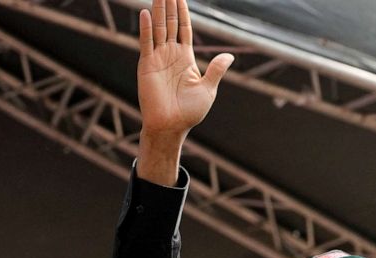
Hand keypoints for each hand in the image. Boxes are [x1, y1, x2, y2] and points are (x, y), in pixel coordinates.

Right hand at [138, 0, 231, 136]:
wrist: (171, 126)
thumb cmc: (189, 112)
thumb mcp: (208, 89)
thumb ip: (216, 70)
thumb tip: (229, 55)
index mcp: (185, 58)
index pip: (183, 28)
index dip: (182, 12)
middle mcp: (170, 54)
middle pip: (169, 23)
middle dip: (169, 5)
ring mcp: (158, 58)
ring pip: (158, 28)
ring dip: (158, 10)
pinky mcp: (147, 65)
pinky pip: (146, 43)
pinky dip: (146, 28)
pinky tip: (145, 13)